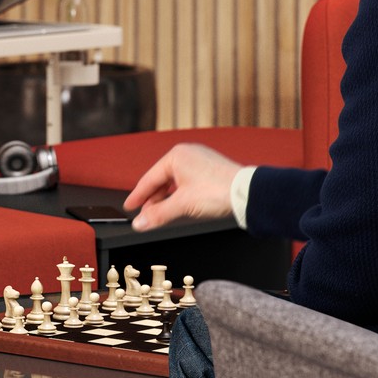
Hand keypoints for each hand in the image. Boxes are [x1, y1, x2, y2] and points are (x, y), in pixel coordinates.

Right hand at [123, 143, 242, 231]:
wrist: (248, 193)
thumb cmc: (219, 191)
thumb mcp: (182, 205)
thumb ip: (158, 215)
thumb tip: (140, 223)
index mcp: (177, 156)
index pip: (149, 179)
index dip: (138, 196)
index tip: (129, 207)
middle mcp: (187, 155)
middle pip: (162, 180)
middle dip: (153, 200)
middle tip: (146, 216)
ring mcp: (200, 161)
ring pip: (175, 182)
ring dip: (167, 199)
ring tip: (162, 214)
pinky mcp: (210, 170)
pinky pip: (187, 183)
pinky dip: (180, 195)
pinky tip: (179, 206)